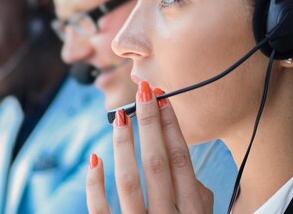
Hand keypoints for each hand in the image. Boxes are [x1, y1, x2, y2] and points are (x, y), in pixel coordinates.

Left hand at [86, 81, 213, 213]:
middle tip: (143, 91)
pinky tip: (95, 158)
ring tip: (119, 116)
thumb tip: (184, 162)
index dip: (171, 126)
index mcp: (192, 210)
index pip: (180, 160)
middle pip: (156, 163)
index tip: (162, 98)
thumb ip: (197, 194)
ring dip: (124, 144)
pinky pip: (100, 208)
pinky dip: (95, 183)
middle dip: (149, 123)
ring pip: (128, 181)